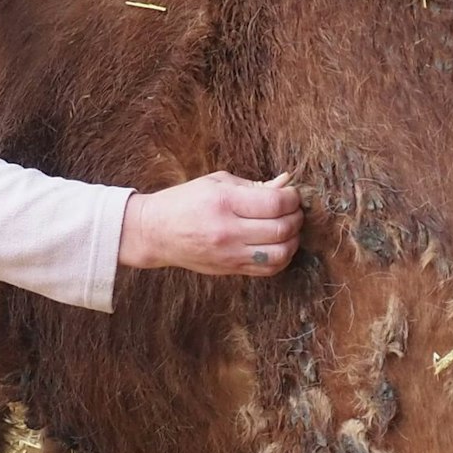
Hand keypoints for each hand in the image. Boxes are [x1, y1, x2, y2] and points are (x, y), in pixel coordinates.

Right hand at [119, 171, 302, 276]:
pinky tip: (279, 245)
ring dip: (293, 239)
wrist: (155, 232)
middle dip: (296, 217)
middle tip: (294, 209)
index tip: (292, 194)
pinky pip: (268, 269)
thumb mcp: (216, 182)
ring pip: (280, 253)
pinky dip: (283, 257)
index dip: (292, 198)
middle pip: (281, 229)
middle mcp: (228, 230)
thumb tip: (286, 183)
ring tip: (289, 228)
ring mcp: (230, 254)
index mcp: (224, 202)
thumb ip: (254, 185)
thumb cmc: (185, 201)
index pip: (275, 203)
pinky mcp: (230, 269)